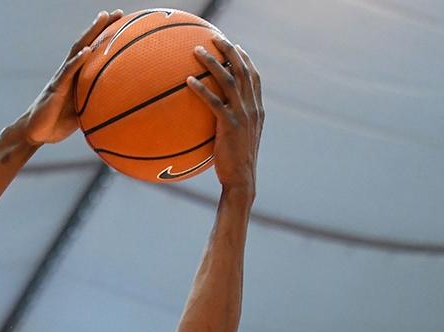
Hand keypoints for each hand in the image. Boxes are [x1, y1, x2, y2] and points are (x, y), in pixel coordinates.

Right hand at [21, 10, 123, 145]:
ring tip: (102, 19)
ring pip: (76, 51)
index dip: (105, 37)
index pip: (92, 52)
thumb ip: (95, 105)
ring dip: (90, 34)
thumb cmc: (58, 124)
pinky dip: (78, 61)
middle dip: (100, 27)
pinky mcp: (56, 88)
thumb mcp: (83, 114)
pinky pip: (68, 72)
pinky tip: (87, 51)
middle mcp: (69, 73)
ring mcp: (62, 78)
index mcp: (77, 78)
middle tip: (116, 12)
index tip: (122, 23)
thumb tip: (117, 108)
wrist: (36, 133)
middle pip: (86, 43)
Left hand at [187, 38, 263, 191]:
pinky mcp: (229, 126)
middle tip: (215, 38)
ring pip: (229, 81)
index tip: (235, 46)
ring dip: (213, 63)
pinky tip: (187, 81)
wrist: (241, 180)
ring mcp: (243, 116)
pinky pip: (214, 102)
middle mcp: (252, 108)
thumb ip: (231, 123)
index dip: (245, 60)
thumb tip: (215, 119)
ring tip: (197, 51)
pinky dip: (201, 89)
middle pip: (242, 71)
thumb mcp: (237, 139)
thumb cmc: (234, 163)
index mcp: (257, 110)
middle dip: (229, 51)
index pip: (254, 77)